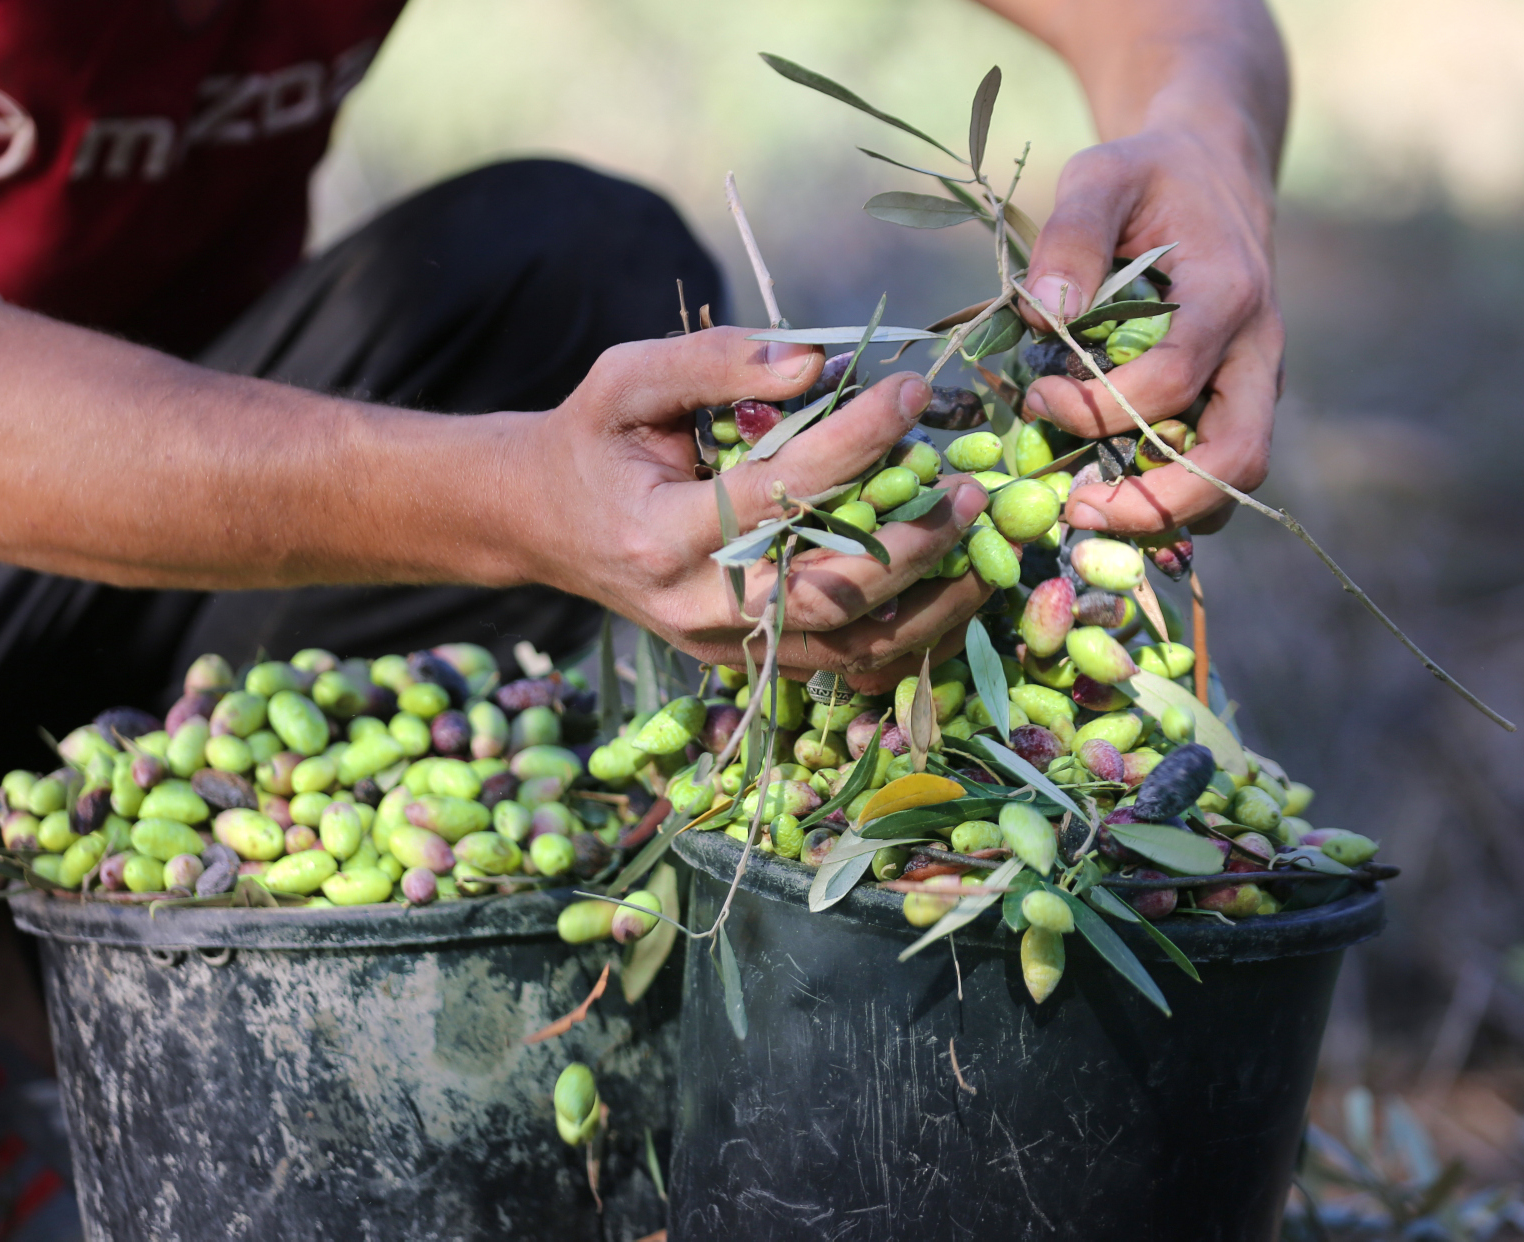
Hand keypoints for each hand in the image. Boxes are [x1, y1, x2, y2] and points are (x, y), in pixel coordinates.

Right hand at [520, 328, 991, 693]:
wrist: (543, 524)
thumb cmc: (592, 441)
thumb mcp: (626, 379)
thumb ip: (714, 362)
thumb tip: (816, 363)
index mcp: (658, 533)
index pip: (776, 492)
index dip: (852, 442)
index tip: (908, 393)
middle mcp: (693, 605)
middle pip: (823, 590)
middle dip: (907, 541)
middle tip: (965, 489)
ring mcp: (720, 644)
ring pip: (843, 643)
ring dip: (925, 602)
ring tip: (980, 547)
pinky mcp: (743, 661)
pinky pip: (839, 667)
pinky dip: (905, 642)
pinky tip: (953, 601)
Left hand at [1016, 127, 1283, 536]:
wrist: (1214, 170)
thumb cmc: (1150, 175)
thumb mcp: (1102, 176)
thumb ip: (1072, 236)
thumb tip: (1045, 316)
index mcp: (1227, 293)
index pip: (1173, 380)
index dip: (1101, 407)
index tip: (1039, 398)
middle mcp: (1257, 350)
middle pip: (1238, 457)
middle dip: (1157, 501)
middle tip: (1076, 512)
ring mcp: (1255, 382)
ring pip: (1237, 479)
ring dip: (1167, 512)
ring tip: (1087, 512)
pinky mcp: (1238, 401)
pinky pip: (1217, 471)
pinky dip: (1169, 499)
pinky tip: (1106, 497)